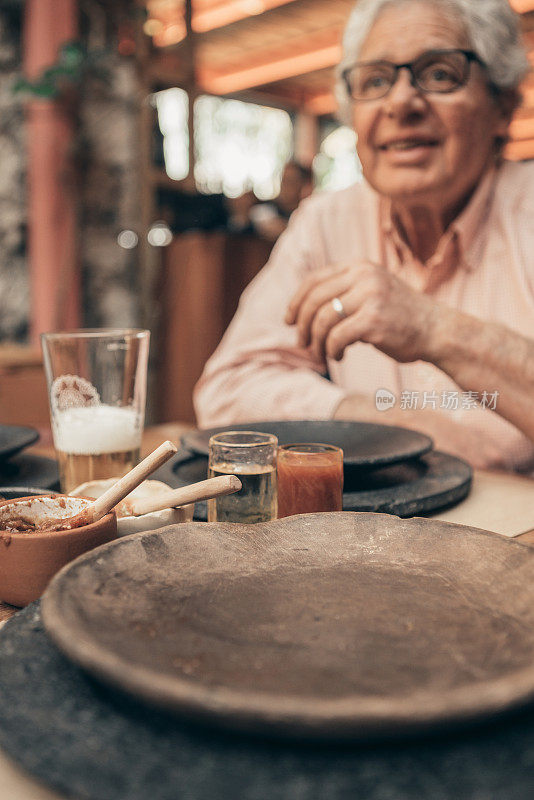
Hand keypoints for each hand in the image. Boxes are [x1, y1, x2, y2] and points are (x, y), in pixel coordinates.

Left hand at [285, 262, 437, 362]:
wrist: (437, 330)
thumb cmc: (401, 317)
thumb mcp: (372, 293)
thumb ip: (344, 295)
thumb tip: (303, 313)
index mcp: (359, 267)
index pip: (314, 280)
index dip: (296, 301)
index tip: (289, 320)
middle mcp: (363, 276)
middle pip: (314, 299)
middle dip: (301, 324)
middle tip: (302, 343)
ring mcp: (369, 296)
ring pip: (323, 319)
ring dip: (316, 341)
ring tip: (321, 354)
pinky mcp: (373, 319)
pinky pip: (337, 337)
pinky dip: (332, 350)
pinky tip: (339, 356)